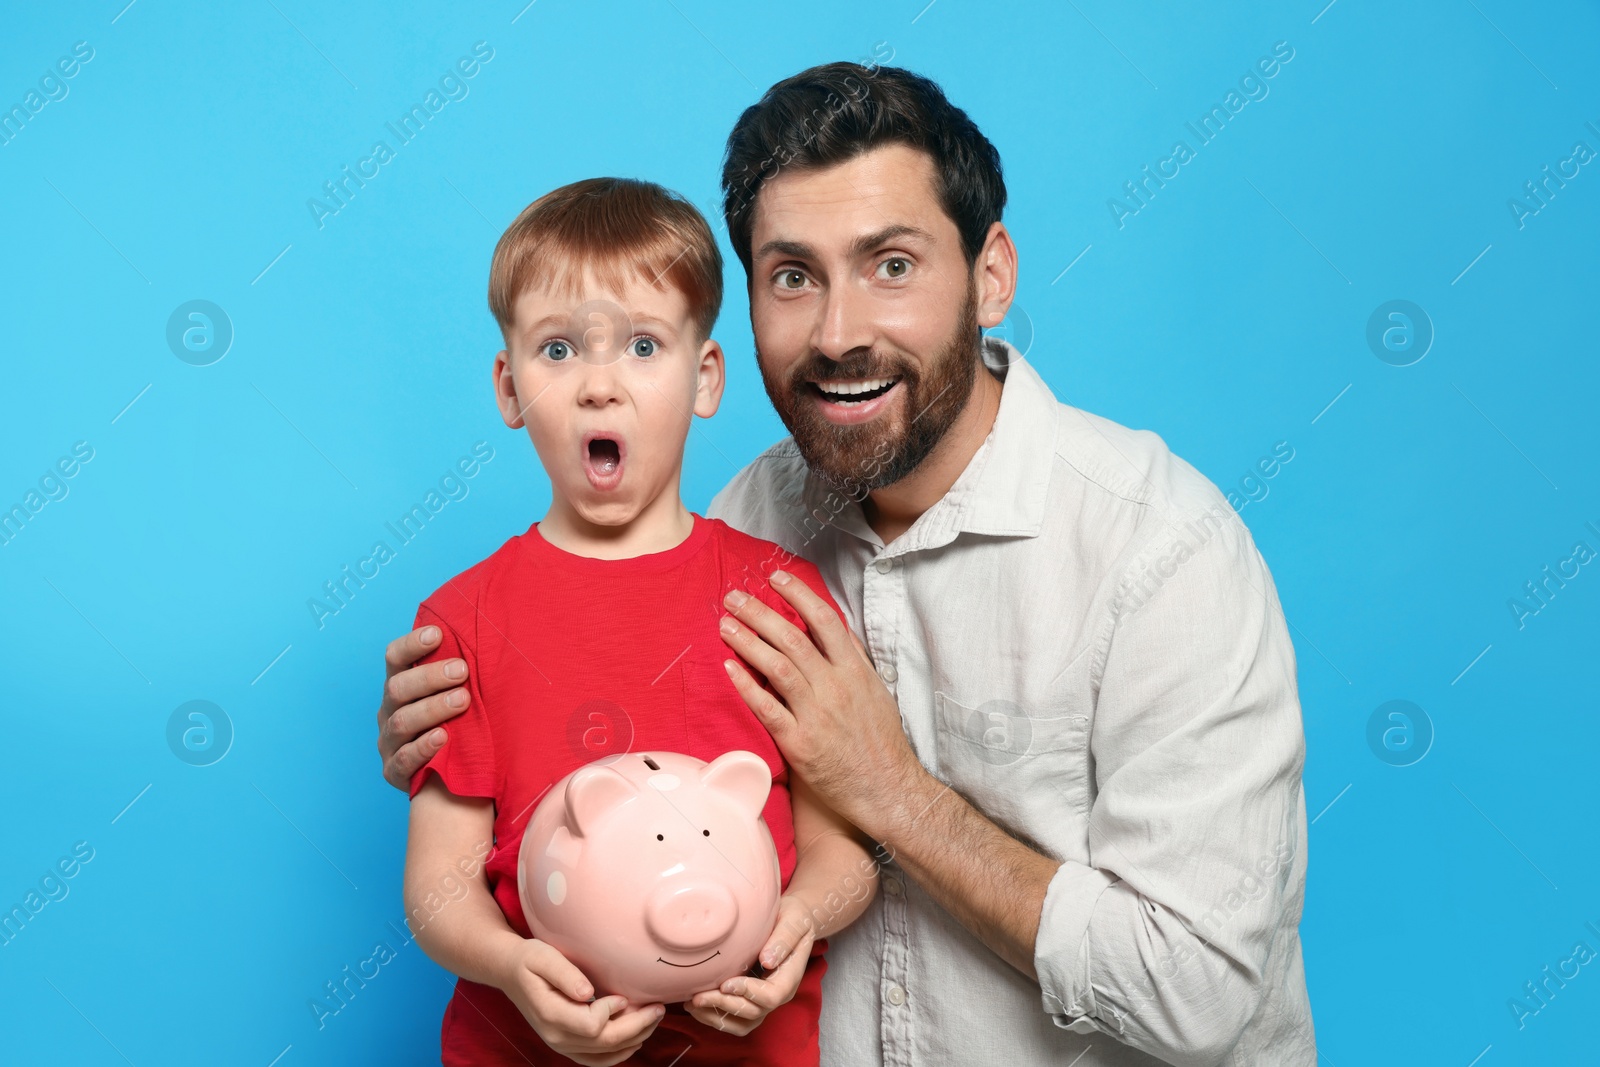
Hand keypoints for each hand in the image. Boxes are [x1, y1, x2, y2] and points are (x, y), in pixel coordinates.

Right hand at [378, 625, 469, 790]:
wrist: (451, 777)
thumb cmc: (458, 724)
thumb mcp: (455, 694)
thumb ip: (459, 672)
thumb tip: (488, 635)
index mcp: (401, 686)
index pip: (395, 658)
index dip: (412, 645)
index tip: (437, 634)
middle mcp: (390, 711)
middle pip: (398, 688)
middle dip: (430, 677)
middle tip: (462, 670)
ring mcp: (389, 742)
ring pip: (401, 721)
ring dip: (432, 708)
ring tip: (462, 700)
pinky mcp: (393, 772)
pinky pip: (404, 759)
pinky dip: (423, 747)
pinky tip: (442, 738)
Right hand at [497, 938, 663, 1065]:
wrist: (510, 972)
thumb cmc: (529, 960)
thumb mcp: (543, 957)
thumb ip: (565, 975)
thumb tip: (587, 992)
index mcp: (552, 1015)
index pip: (592, 1026)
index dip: (613, 1012)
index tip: (624, 995)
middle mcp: (556, 1036)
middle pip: (605, 1043)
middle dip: (637, 1027)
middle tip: (659, 1008)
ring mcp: (561, 1044)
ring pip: (605, 1054)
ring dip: (634, 1039)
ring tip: (653, 1018)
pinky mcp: (567, 1045)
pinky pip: (597, 1060)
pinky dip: (619, 1052)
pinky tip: (636, 1037)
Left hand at [686, 894, 814, 1036]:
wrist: (792, 922)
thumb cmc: (793, 918)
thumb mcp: (793, 921)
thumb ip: (783, 939)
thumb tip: (767, 961)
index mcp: (789, 976)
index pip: (772, 996)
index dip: (748, 993)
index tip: (725, 983)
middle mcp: (778, 994)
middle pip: (753, 1013)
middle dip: (724, 1005)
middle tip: (697, 996)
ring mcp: (764, 1000)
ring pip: (742, 1024)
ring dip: (716, 1017)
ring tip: (691, 1005)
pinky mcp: (751, 1000)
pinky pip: (735, 1021)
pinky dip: (715, 1017)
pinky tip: (696, 1005)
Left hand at [718, 571, 920, 827]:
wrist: (887, 788)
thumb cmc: (881, 741)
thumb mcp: (877, 691)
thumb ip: (854, 659)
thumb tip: (835, 630)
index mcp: (856, 671)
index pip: (824, 620)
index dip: (798, 594)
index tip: (775, 578)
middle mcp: (836, 687)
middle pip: (793, 638)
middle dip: (760, 612)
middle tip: (734, 596)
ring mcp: (817, 715)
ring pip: (777, 667)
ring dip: (748, 642)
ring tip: (725, 624)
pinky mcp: (800, 744)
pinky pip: (768, 709)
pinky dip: (747, 686)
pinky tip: (729, 667)